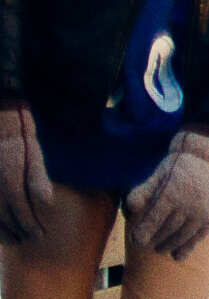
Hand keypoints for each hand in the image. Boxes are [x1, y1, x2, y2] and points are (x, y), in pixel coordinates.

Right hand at [0, 101, 55, 244]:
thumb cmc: (16, 127)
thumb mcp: (31, 145)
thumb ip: (36, 175)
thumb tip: (45, 202)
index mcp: (7, 173)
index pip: (19, 208)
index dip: (29, 223)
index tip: (40, 234)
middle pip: (4, 213)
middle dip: (18, 229)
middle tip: (32, 240)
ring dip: (2, 228)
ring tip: (14, 240)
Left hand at [126, 128, 208, 260]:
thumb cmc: (177, 169)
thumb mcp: (159, 175)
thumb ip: (143, 191)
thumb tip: (130, 209)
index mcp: (172, 193)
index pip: (153, 221)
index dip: (142, 234)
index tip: (136, 240)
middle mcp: (189, 204)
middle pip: (166, 231)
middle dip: (153, 240)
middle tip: (144, 244)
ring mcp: (203, 212)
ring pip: (181, 237)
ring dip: (168, 246)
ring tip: (160, 248)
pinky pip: (198, 238)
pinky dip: (186, 249)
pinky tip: (176, 256)